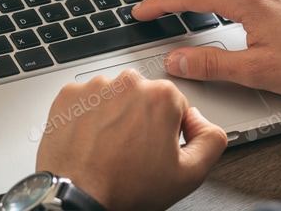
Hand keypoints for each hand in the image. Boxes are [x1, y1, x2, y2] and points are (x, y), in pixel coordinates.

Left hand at [35, 69, 226, 210]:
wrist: (77, 196)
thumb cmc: (125, 187)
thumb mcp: (188, 175)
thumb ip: (211, 140)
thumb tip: (202, 121)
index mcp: (161, 96)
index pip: (175, 105)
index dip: (168, 131)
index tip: (155, 148)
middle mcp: (128, 82)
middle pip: (144, 97)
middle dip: (142, 119)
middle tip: (132, 151)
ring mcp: (96, 86)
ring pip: (114, 97)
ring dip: (114, 116)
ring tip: (108, 147)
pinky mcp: (69, 94)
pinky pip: (86, 100)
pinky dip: (88, 116)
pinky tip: (90, 140)